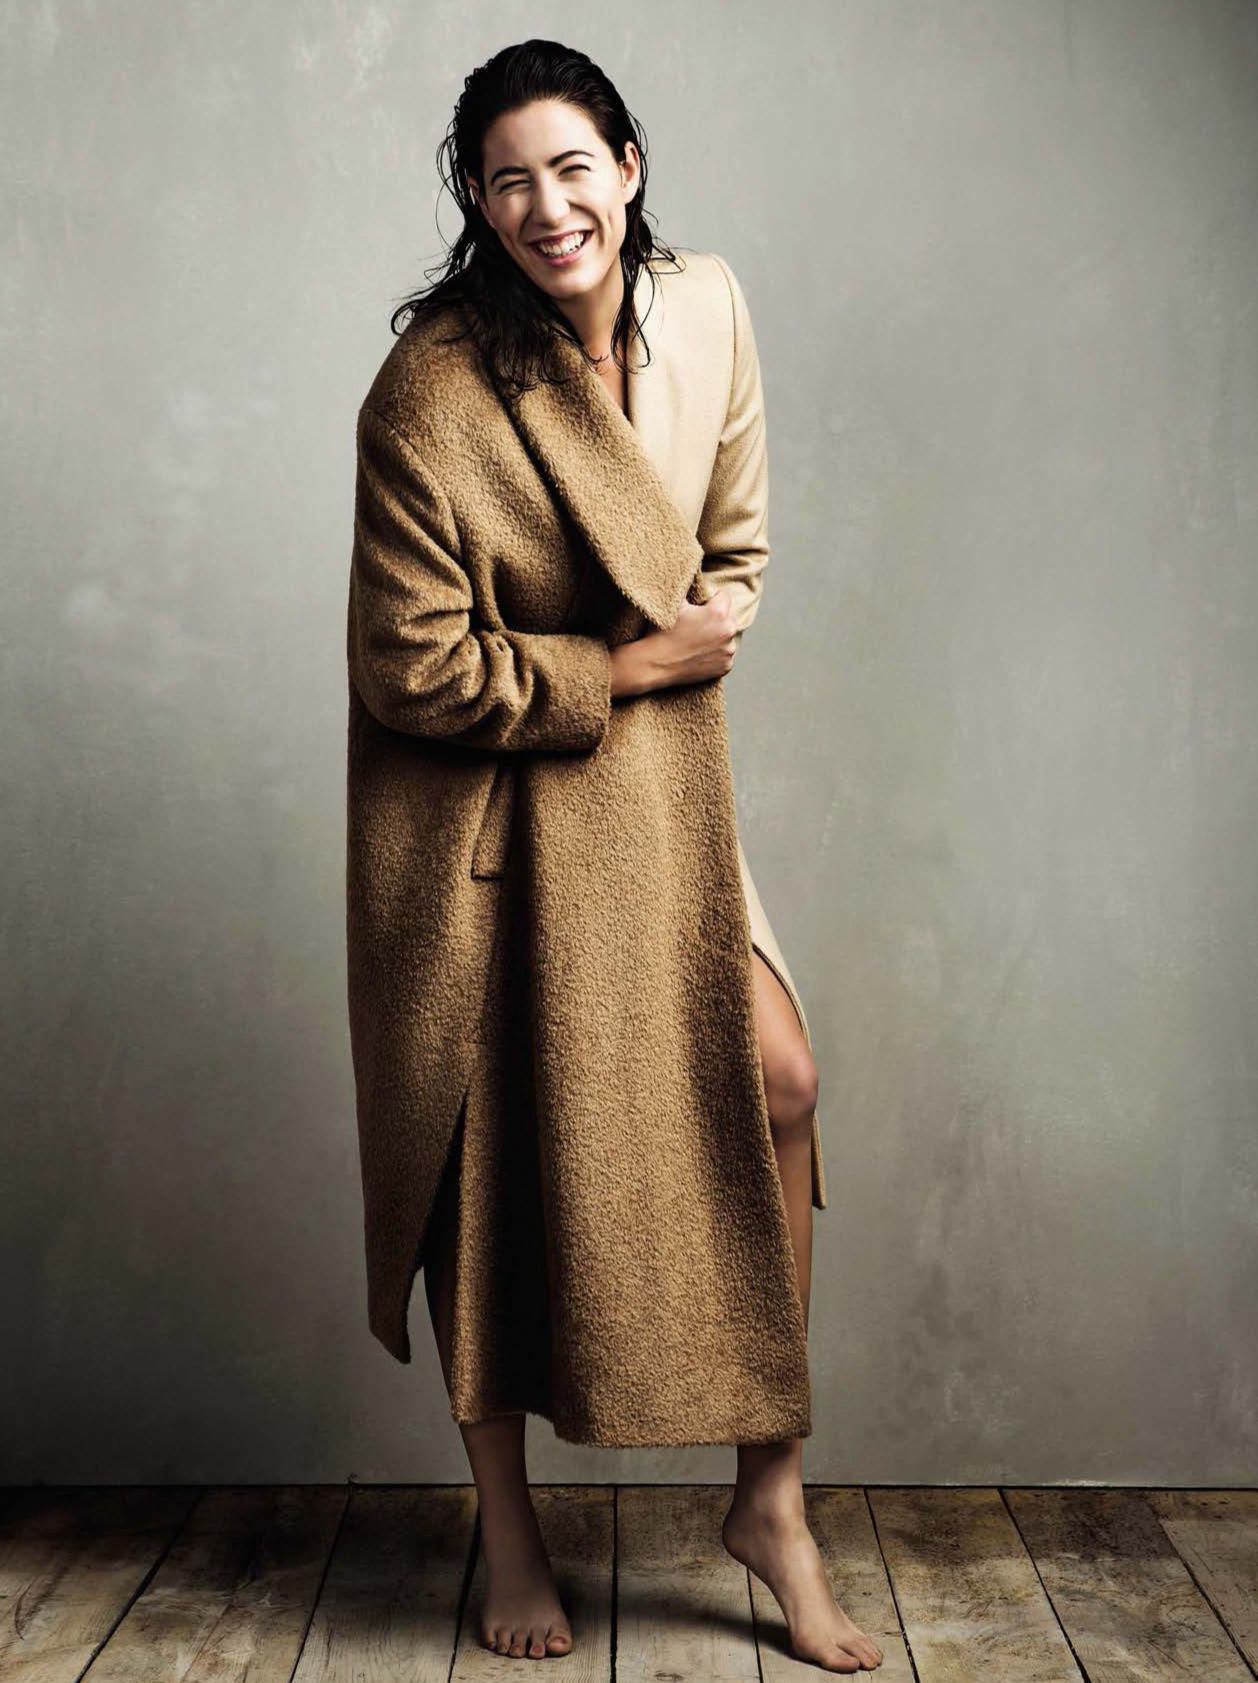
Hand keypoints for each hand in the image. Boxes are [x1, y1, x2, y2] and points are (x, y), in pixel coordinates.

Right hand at [610, 593, 739, 698]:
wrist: (653, 664)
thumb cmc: (661, 631)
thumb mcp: (673, 602)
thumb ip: (686, 582)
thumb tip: (688, 564)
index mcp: (719, 613)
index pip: (724, 597)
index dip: (710, 600)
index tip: (698, 608)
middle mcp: (728, 631)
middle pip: (727, 618)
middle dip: (715, 619)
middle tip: (694, 626)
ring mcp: (728, 652)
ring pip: (726, 637)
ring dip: (716, 637)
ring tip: (695, 641)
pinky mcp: (725, 667)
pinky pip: (724, 656)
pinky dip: (716, 655)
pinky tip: (699, 654)